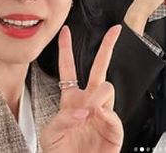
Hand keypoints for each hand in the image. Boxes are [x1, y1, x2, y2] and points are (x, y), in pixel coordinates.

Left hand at [41, 25, 122, 152]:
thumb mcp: (51, 133)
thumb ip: (63, 118)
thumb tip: (84, 110)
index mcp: (71, 100)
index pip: (69, 69)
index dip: (66, 49)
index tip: (65, 32)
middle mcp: (89, 103)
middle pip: (99, 68)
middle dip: (107, 47)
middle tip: (114, 31)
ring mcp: (102, 113)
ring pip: (107, 88)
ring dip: (97, 96)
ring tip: (89, 113)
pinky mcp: (114, 128)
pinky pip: (113, 114)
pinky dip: (105, 116)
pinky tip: (98, 119)